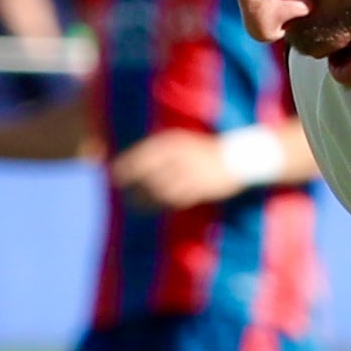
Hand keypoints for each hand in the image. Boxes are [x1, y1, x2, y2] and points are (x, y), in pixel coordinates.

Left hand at [108, 126, 246, 208]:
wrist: (237, 159)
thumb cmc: (204, 151)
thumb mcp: (182, 143)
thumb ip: (162, 152)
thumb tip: (138, 161)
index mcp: (174, 143)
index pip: (143, 155)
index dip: (126, 165)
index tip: (113, 174)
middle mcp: (180, 156)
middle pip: (148, 174)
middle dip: (132, 185)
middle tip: (122, 193)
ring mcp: (190, 173)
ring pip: (160, 189)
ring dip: (145, 199)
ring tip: (133, 205)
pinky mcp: (199, 188)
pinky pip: (176, 199)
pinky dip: (162, 204)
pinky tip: (154, 207)